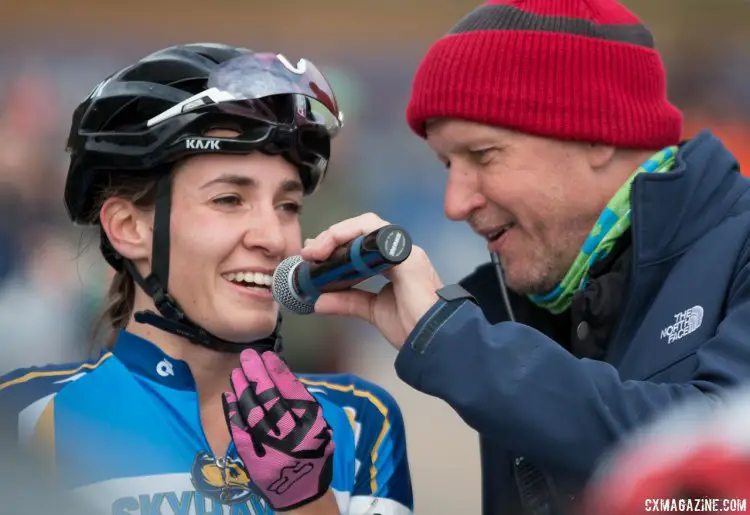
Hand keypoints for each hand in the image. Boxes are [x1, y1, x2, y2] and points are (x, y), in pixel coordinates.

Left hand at [223, 350, 334, 511]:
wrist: (300, 490)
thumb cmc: (313, 454)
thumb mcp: (318, 428)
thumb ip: (303, 405)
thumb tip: (281, 376)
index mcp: (310, 425)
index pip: (292, 391)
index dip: (278, 371)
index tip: (267, 355)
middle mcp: (290, 433)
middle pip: (269, 397)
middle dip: (257, 374)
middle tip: (247, 356)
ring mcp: (268, 445)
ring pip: (252, 410)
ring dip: (242, 389)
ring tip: (237, 372)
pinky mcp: (251, 456)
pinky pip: (239, 429)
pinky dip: (232, 411)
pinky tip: (228, 395)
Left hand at [302, 212, 442, 348]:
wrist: (432, 341)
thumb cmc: (412, 326)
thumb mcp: (372, 310)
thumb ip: (347, 302)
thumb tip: (319, 301)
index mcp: (393, 263)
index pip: (361, 241)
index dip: (336, 242)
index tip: (313, 255)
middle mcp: (399, 252)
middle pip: (362, 228)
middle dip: (333, 236)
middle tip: (310, 252)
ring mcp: (404, 251)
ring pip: (369, 225)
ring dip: (339, 233)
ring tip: (318, 250)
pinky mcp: (407, 256)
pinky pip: (378, 234)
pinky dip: (353, 236)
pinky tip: (335, 251)